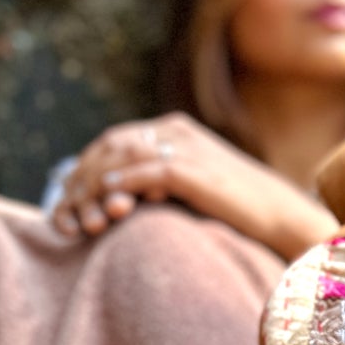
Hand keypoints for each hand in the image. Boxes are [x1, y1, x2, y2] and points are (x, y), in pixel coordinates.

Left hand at [49, 113, 339, 259]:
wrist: (280, 214)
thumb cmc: (242, 209)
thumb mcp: (197, 186)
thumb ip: (164, 181)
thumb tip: (129, 194)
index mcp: (176, 130)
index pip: (116, 139)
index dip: (88, 165)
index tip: (69, 193)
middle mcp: (176, 131)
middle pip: (110, 144)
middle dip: (81, 175)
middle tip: (63, 205)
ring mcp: (183, 148)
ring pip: (120, 156)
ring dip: (93, 185)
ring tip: (77, 211)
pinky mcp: (190, 170)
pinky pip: (141, 173)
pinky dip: (118, 187)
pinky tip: (105, 204)